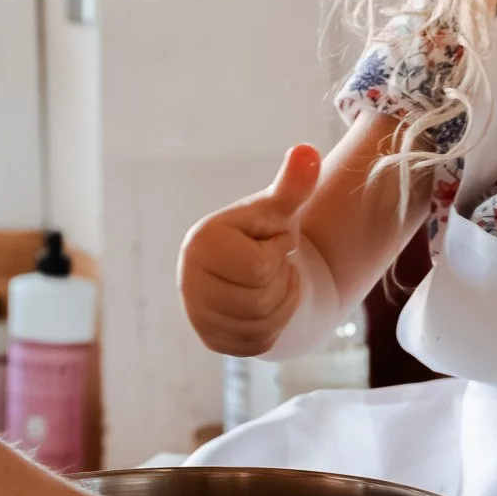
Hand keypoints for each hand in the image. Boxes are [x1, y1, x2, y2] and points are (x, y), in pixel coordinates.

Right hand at [178, 145, 323, 356]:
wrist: (258, 271)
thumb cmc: (265, 233)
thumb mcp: (281, 208)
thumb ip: (294, 183)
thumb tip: (308, 152)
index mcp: (200, 244)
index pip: (258, 267)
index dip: (276, 252)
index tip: (266, 241)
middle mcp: (188, 282)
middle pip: (260, 300)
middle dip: (279, 280)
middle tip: (270, 264)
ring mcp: (198, 315)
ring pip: (262, 325)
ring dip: (282, 303)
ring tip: (271, 282)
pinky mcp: (213, 340)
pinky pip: (260, 343)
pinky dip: (275, 326)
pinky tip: (267, 305)